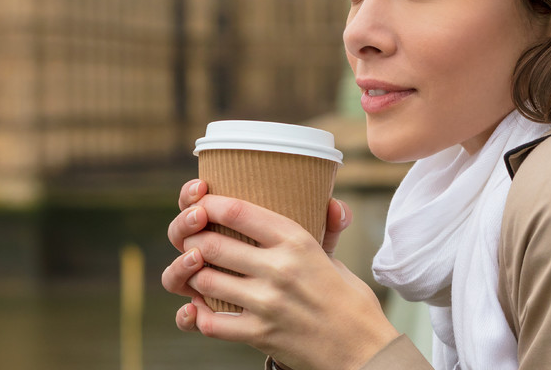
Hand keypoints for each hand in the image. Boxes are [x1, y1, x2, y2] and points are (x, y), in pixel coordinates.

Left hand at [161, 180, 398, 369]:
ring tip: (193, 271)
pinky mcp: (260, 335)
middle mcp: (279, 268)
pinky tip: (200, 308)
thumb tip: (330, 203)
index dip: (211, 205)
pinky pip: (211, 323)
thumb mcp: (333, 255)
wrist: (361, 347)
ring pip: (206, 281)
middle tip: (190, 239)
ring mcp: (267, 303)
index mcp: (297, 240)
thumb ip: (321, 229)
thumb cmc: (347, 298)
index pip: (240, 212)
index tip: (201, 204)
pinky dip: (199, 315)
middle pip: (214, 244)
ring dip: (193, 276)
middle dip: (193, 240)